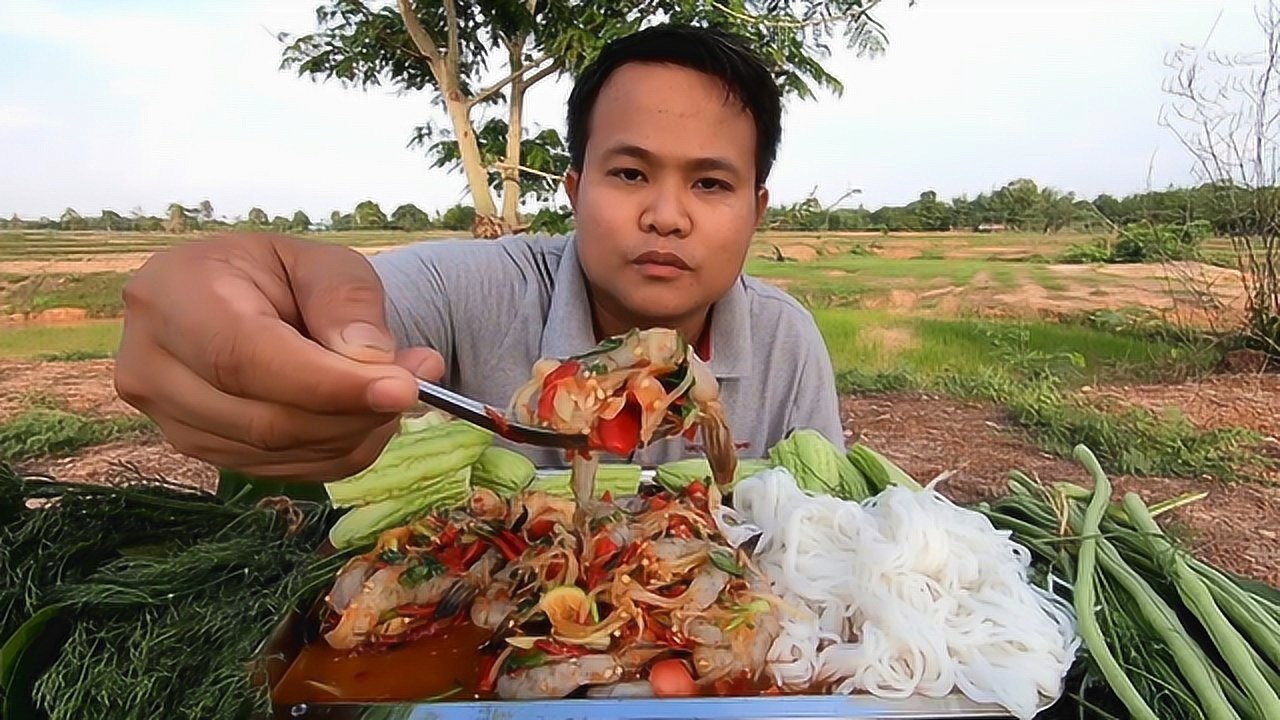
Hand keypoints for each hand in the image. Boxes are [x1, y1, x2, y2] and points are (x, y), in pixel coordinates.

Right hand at [114, 233, 442, 481]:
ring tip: (395, 386)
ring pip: (279, 454)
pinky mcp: (201, 455)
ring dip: (354, 431)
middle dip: (354, 410)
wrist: (250, 303)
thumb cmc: (284, 275)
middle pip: (264, 419)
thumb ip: (347, 302)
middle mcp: (150, 366)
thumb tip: (369, 361)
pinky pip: (286, 472)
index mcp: (169, 295)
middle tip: (418, 380)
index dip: (328, 384)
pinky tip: (363, 413)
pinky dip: (339, 450)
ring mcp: (168, 420)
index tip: (403, 387)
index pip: (246, 359)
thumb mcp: (323, 261)